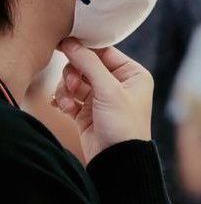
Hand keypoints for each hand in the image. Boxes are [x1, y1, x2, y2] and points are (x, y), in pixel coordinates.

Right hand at [52, 38, 152, 163]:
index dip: (84, 49)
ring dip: (67, 89)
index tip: (64, 45)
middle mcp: (119, 84)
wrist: (118, 160)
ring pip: (75, 81)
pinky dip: (64, 101)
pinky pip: (70, 97)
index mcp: (133, 74)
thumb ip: (89, 64)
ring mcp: (102, 98)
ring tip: (67, 101)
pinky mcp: (87, 112)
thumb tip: (71, 42)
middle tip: (72, 84)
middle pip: (87, 65)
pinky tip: (63, 108)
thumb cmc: (124, 124)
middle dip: (74, 73)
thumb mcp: (109, 90)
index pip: (105, 52)